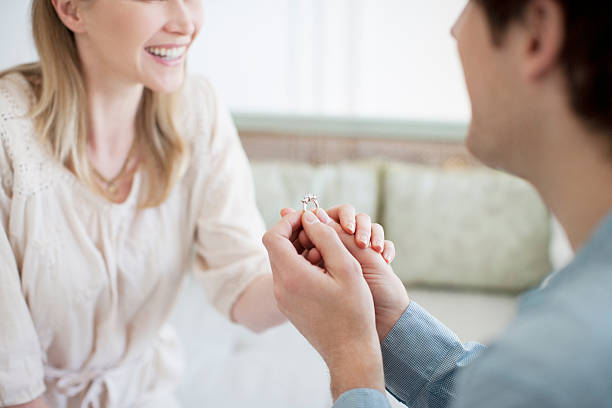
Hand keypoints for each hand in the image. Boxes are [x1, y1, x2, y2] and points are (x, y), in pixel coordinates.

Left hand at [281, 206, 409, 341]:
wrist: (349, 352)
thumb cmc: (354, 311)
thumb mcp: (347, 268)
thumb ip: (327, 239)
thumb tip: (310, 218)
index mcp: (292, 276)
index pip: (273, 237)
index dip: (288, 222)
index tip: (309, 219)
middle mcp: (281, 287)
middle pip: (275, 247)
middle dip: (295, 234)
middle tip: (321, 235)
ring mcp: (282, 299)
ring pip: (281, 261)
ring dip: (298, 250)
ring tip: (325, 253)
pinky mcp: (288, 306)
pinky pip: (286, 276)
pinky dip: (300, 265)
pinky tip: (323, 270)